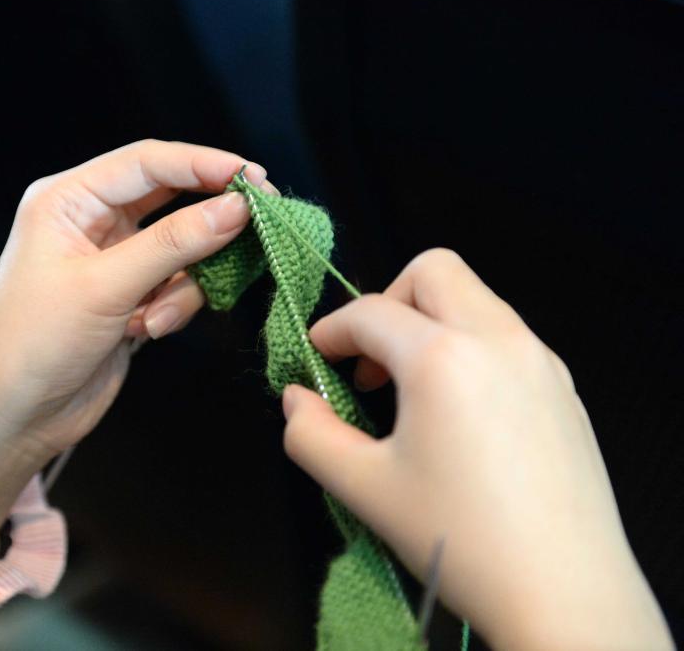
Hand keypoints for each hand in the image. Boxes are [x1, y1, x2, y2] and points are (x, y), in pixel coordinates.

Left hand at [0, 140, 266, 527]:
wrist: (12, 418)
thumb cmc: (32, 344)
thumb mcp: (105, 287)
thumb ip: (174, 244)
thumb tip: (235, 208)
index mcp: (68, 199)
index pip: (146, 162)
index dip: (203, 164)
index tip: (252, 177)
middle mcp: (90, 222)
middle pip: (170, 199)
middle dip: (207, 217)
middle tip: (257, 221)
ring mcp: (111, 261)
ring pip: (181, 248)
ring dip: (184, 283)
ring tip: (156, 319)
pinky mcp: (128, 297)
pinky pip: (176, 284)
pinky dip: (174, 306)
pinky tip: (146, 332)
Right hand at [282, 249, 672, 649]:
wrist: (563, 590)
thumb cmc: (459, 538)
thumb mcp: (362, 488)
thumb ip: (310, 434)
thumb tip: (297, 399)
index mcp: (443, 358)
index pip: (370, 313)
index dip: (331, 329)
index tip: (316, 356)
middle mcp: (499, 341)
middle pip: (434, 270)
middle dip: (388, 300)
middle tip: (369, 358)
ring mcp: (540, 361)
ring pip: (476, 299)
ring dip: (430, 323)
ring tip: (410, 390)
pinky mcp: (564, 388)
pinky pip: (506, 337)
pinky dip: (468, 348)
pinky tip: (457, 413)